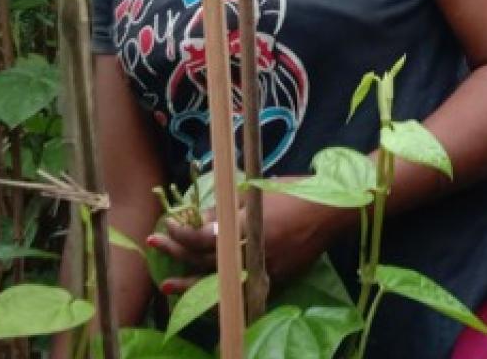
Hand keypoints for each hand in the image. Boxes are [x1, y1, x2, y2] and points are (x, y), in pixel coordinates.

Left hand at [149, 188, 352, 292]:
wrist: (331, 211)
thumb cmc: (295, 193)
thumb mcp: (255, 193)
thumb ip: (226, 210)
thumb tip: (199, 222)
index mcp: (245, 227)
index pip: (202, 238)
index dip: (180, 234)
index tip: (168, 225)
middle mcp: (252, 252)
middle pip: (205, 260)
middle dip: (176, 254)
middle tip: (155, 248)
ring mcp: (264, 269)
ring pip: (219, 283)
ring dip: (191, 284)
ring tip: (168, 287)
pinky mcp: (275, 279)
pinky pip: (240, 289)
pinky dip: (221, 292)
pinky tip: (206, 294)